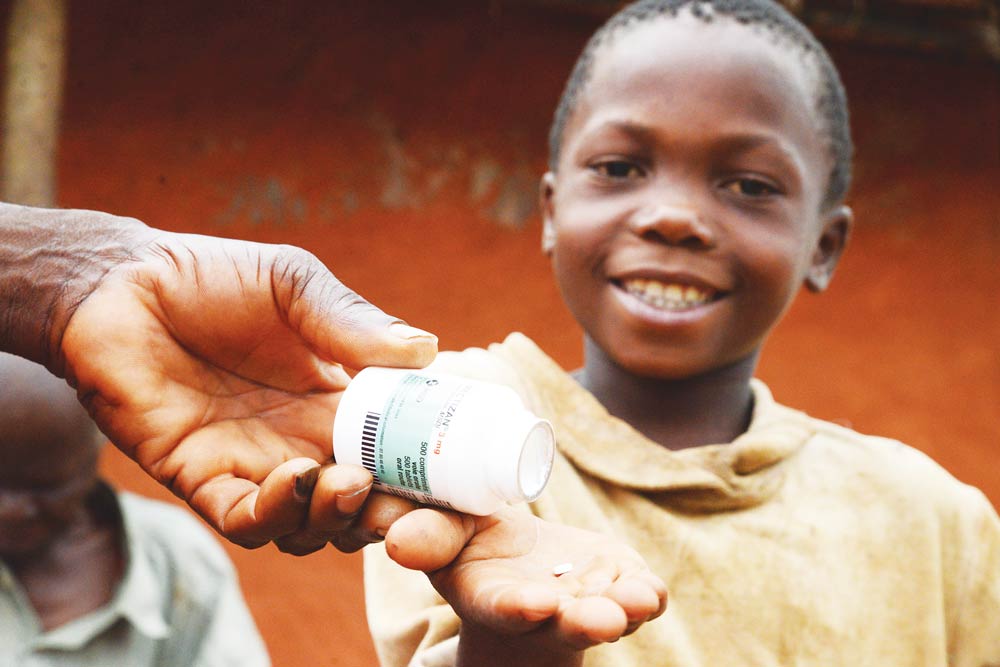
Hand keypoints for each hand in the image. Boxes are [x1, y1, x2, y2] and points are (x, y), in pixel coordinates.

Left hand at [59, 228, 438, 552]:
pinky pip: (247, 520)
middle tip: (410, 504)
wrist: (119, 285)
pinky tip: (295, 476)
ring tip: (349, 482)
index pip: (394, 449)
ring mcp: (255, 465)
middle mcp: (303, 441)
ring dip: (337, 517)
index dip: (426, 467)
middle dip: (390, 512)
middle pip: (361, 501)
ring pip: (310, 525)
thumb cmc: (211, 278)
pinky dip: (277, 512)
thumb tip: (427, 349)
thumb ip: (352, 321)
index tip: (457, 469)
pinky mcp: (202, 480)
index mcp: (336, 400)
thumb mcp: (294, 285)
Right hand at [385, 508, 667, 664]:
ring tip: (637, 598)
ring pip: (613, 615)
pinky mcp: (621, 584)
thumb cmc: (476, 551)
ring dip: (626, 609)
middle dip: (585, 623)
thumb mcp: (448, 538)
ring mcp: (588, 602)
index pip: (505, 609)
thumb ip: (429, 535)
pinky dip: (647, 593)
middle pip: (567, 626)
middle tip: (604, 618)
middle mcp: (545, 612)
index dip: (519, 608)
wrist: (521, 564)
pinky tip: (647, 587)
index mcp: (493, 598)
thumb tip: (396, 535)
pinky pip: (642, 596)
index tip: (535, 604)